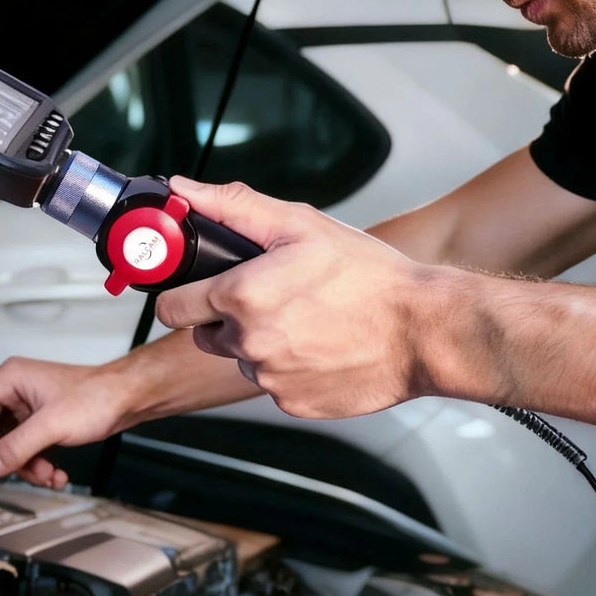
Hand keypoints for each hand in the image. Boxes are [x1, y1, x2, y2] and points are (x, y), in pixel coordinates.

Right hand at [0, 357, 130, 487]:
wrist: (130, 397)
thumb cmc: (98, 398)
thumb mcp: (53, 425)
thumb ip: (16, 447)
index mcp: (9, 380)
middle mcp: (13, 390)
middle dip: (1, 460)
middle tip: (19, 474)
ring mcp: (27, 405)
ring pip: (5, 445)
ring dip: (23, 466)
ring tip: (48, 476)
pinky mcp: (41, 419)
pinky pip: (24, 447)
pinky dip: (36, 464)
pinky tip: (55, 475)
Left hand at [156, 178, 429, 418]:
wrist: (424, 330)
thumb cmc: (371, 276)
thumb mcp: (302, 225)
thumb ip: (233, 207)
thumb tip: (182, 192)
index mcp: (242, 296)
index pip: (171, 307)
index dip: (183, 293)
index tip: (202, 287)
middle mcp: (249, 343)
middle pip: (206, 334)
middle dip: (228, 317)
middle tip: (274, 297)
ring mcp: (270, 378)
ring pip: (243, 359)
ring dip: (262, 342)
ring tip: (309, 319)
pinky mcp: (293, 403)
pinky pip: (275, 384)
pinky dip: (291, 368)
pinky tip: (322, 346)